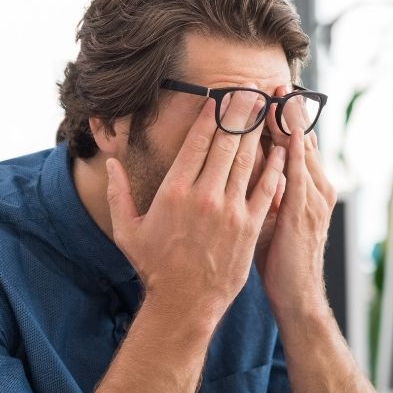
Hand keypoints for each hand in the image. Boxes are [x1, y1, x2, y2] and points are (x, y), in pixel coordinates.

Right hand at [106, 92, 285, 328]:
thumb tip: (111, 162)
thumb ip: (117, 193)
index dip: (211, 115)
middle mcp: (204, 195)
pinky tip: (281, 149)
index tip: (219, 97)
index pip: (197, 142)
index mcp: (174, 191)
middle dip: (239, 112)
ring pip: (248, 160)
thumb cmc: (154, 267)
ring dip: (258, 131)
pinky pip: (266, 188)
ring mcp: (230, 211)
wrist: (185, 303)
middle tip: (249, 89)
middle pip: (226, 143)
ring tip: (266, 108)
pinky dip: (275, 166)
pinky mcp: (249, 226)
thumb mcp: (127, 230)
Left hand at [254, 84, 336, 318]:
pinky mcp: (303, 212)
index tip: (268, 94)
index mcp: (308, 189)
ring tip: (278, 93)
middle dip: (288, 110)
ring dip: (289, 121)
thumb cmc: (281, 261)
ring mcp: (313, 199)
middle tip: (274, 81)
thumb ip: (265, 192)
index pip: (295, 144)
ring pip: (301, 150)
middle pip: (301, 139)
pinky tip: (283, 131)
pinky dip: (291, 150)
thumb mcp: (272, 219)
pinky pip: (297, 173)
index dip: (283, 118)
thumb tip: (244, 170)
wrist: (297, 296)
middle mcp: (316, 188)